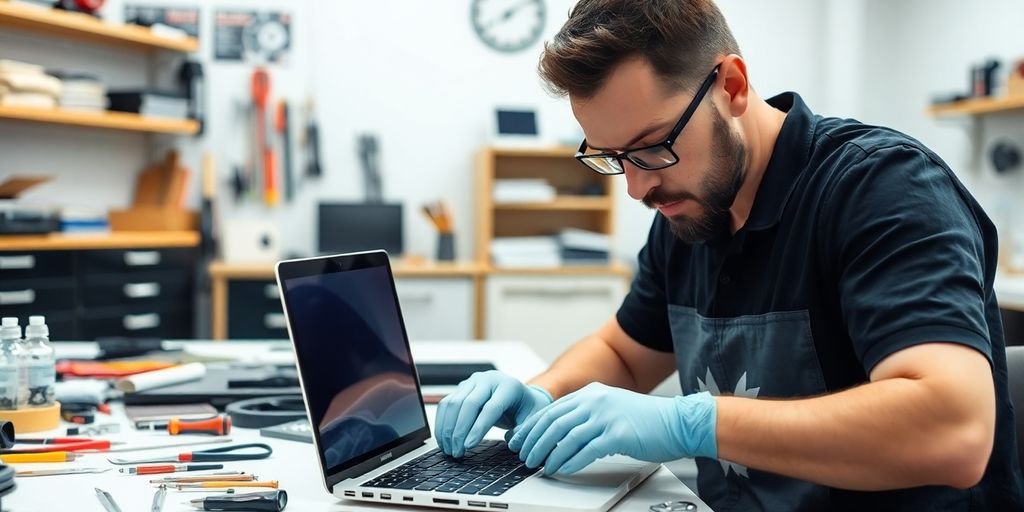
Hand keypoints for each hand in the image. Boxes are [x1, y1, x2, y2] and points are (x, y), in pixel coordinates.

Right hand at [434, 371, 552, 457]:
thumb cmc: (526, 410)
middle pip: (469, 404)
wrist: (519, 395)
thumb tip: (510, 441)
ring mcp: (473, 382)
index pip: (490, 407)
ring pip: (454, 403)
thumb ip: (524, 431)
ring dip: (448, 429)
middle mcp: (488, 380)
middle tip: (457, 452)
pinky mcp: (462, 388)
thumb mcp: (533, 419)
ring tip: (450, 450)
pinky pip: (446, 404)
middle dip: (459, 431)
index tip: (469, 446)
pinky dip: (442, 423)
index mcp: (508, 386)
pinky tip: (444, 440)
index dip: (478, 428)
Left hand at [507, 383, 716, 475]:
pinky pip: (586, 450)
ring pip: (566, 436)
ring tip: (540, 466)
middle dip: (534, 441)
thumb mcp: (611, 408)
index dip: (532, 426)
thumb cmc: (648, 421)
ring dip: (549, 454)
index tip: (520, 439)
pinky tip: (562, 469)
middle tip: (524, 456)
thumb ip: (588, 414)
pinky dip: (570, 461)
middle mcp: (596, 400)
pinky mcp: (617, 433)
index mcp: (592, 393)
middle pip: (554, 422)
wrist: (679, 422)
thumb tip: (561, 433)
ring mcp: (607, 415)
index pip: (552, 409)